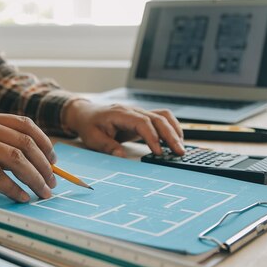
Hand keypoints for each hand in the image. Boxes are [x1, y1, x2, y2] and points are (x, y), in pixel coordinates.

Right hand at [0, 110, 56, 201]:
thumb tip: (37, 160)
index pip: (25, 124)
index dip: (44, 143)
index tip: (54, 161)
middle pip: (24, 142)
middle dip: (43, 165)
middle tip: (51, 182)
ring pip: (14, 158)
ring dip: (34, 178)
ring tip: (42, 192)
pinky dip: (13, 188)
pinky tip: (21, 197)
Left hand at [63, 100, 184, 156]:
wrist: (86, 114)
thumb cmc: (89, 125)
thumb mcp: (93, 138)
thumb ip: (107, 146)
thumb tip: (122, 156)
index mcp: (120, 114)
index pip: (142, 122)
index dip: (152, 137)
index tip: (159, 152)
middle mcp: (133, 111)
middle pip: (158, 118)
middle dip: (170, 135)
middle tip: (179, 152)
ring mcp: (139, 113)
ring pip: (163, 116)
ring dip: (174, 130)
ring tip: (180, 147)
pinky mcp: (142, 118)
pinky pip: (161, 118)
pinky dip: (170, 128)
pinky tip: (174, 140)